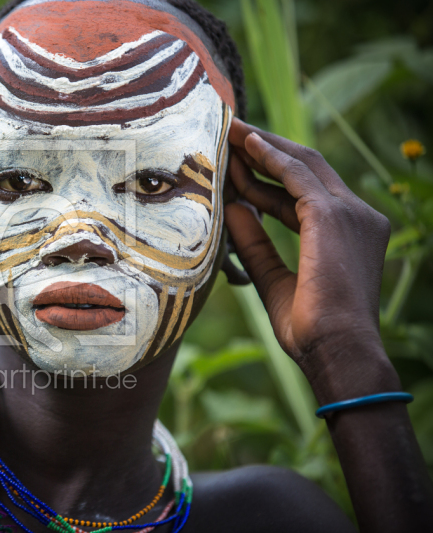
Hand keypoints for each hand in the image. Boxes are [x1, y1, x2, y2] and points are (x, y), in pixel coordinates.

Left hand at [224, 118, 397, 399]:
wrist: (336, 350)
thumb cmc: (309, 328)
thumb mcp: (273, 278)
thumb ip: (254, 242)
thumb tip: (230, 210)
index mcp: (348, 234)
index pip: (302, 194)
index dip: (266, 177)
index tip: (235, 164)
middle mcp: (357, 216)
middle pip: (306, 167)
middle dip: (265, 149)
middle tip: (229, 133)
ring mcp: (350, 212)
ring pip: (301, 163)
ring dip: (262, 147)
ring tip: (229, 131)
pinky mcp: (334, 215)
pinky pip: (297, 174)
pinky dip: (270, 156)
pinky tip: (246, 144)